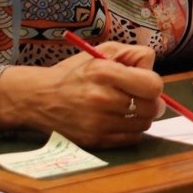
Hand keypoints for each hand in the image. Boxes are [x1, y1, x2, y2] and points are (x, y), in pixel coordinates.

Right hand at [0, 42, 164, 147]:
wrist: (39, 98)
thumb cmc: (75, 73)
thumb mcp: (102, 52)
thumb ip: (133, 54)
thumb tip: (153, 69)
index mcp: (105, 73)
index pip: (153, 85)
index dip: (153, 84)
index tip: (145, 82)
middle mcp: (102, 99)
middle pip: (152, 107)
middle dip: (151, 101)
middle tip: (140, 97)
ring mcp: (99, 123)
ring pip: (144, 124)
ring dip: (142, 116)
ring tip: (128, 107)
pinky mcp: (96, 140)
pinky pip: (132, 139)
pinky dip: (132, 129)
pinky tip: (120, 119)